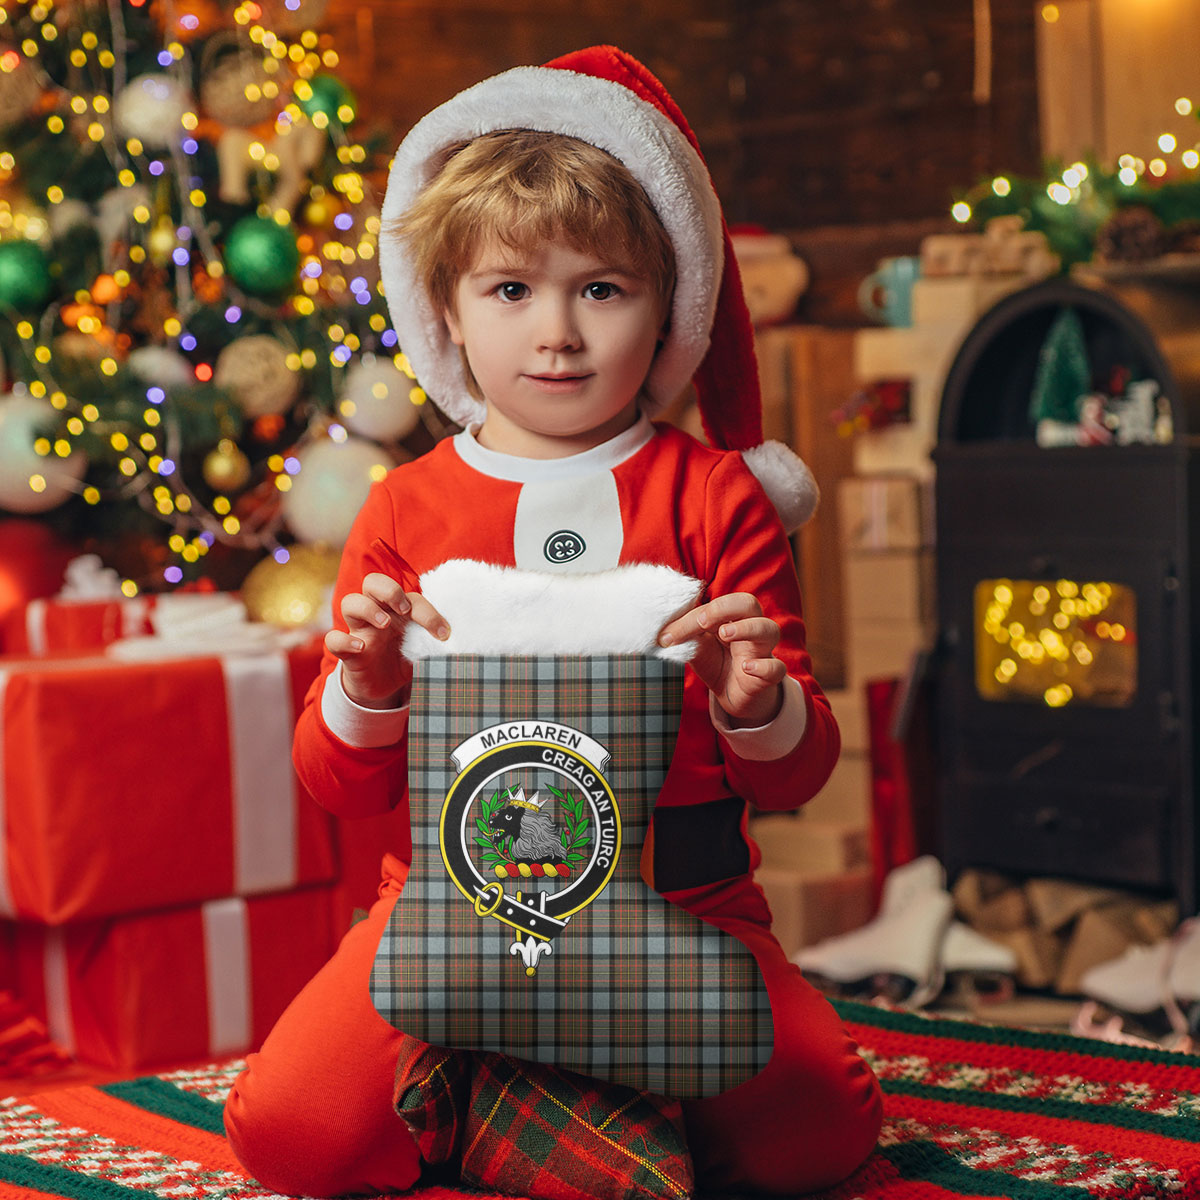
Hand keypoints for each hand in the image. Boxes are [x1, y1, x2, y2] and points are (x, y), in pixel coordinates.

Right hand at [324, 572, 448, 708]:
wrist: (384, 689)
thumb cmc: (405, 659)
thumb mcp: (424, 650)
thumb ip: (436, 643)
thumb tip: (462, 645)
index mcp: (398, 610)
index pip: (410, 596)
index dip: (428, 612)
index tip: (443, 634)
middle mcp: (377, 613)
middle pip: (373, 582)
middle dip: (389, 590)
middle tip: (404, 609)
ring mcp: (359, 630)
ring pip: (350, 602)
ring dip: (368, 608)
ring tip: (385, 624)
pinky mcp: (346, 652)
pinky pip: (333, 639)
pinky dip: (343, 640)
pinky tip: (361, 648)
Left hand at [658, 592, 785, 726]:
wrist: (734, 696)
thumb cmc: (717, 663)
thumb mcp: (697, 648)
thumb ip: (685, 636)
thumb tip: (661, 631)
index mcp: (731, 617)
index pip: (716, 605)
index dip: (692, 616)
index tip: (668, 635)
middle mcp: (750, 628)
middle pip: (749, 603)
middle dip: (724, 608)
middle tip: (702, 622)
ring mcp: (762, 651)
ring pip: (769, 629)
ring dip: (747, 628)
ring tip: (725, 634)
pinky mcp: (769, 676)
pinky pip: (776, 668)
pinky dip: (764, 666)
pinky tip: (746, 667)